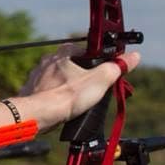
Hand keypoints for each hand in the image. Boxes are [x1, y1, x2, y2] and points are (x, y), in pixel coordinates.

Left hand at [19, 44, 140, 122]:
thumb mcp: (99, 80)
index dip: (98, 58)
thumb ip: (116, 67)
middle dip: (83, 74)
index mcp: (64, 53)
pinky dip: (55, 96)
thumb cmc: (66, 96)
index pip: (86, 49)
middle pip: (71, 63)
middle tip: (93, 87)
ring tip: (78, 98)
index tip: (106, 69)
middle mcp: (48, 60)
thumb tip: (133, 57)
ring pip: (58, 77)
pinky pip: (46, 90)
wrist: (37, 114)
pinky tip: (61, 105)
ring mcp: (37, 75)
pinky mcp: (31, 89)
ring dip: (68, 85)